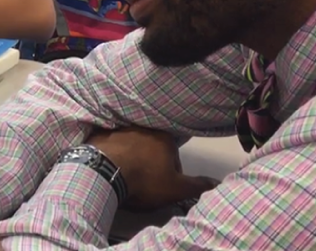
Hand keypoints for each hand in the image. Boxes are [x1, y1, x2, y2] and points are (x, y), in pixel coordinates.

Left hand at [87, 127, 218, 211]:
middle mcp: (141, 127)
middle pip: (150, 147)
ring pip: (129, 144)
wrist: (103, 173)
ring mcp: (118, 128)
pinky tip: (108, 165)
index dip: (170, 173)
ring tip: (124, 174)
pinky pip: (108, 143)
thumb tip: (217, 182)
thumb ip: (198, 185)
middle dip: (149, 161)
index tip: (161, 185)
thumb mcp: (176, 188)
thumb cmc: (144, 180)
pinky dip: (110, 153)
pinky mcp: (98, 134)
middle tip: (142, 180)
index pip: (173, 155)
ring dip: (129, 156)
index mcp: (164, 137)